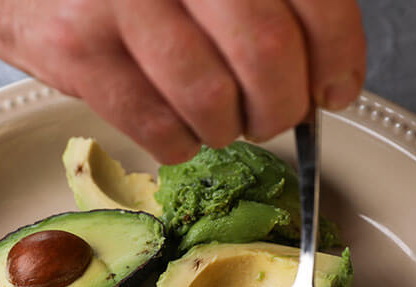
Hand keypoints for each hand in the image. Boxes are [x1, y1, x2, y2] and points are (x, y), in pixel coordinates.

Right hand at [0, 0, 366, 163]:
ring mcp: (122, 3)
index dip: (338, 58)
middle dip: (281, 106)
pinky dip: (180, 144)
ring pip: (214, 102)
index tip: (335, 90)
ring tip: (217, 118)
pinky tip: (175, 125)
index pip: (315, 1)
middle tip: (271, 114)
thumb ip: (260, 0)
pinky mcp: (78, 49)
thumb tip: (322, 71)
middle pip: (267, 56)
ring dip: (227, 128)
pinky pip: (159, 129)